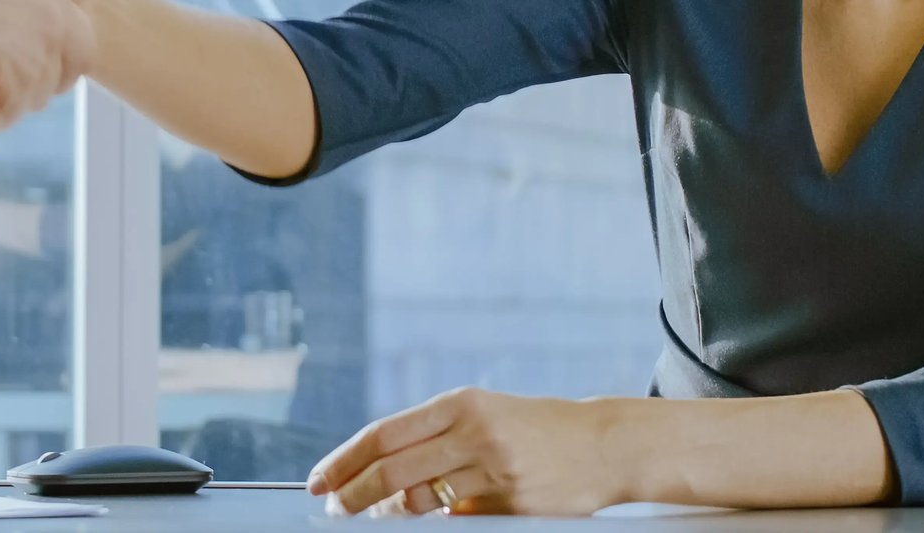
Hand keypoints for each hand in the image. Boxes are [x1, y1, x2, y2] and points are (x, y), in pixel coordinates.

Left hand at [307, 387, 625, 516]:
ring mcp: (494, 470)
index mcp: (460, 404)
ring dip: (392, 514)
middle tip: (334, 510)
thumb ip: (435, 440)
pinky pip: (461, 519)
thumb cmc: (535, 428)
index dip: (344, 461)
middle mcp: (474, 432)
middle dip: (353, 495)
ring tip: (379, 516)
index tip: (319, 481)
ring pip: (422, 501)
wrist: (604, 444)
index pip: (384, 434)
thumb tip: (381, 480)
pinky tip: (441, 516)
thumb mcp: (484, 415)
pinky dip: (443, 521)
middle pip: (392, 471)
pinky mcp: (513, 505)